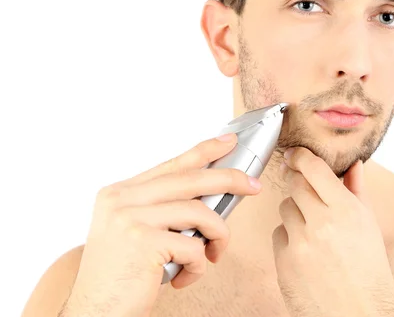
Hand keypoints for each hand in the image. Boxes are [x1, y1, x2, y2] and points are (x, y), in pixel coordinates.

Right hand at [63, 133, 262, 316]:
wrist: (93, 312)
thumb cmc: (119, 275)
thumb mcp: (135, 231)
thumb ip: (163, 209)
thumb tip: (212, 195)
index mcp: (121, 192)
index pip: (172, 164)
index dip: (204, 150)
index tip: (228, 141)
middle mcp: (122, 199)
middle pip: (191, 179)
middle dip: (229, 179)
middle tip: (253, 186)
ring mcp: (131, 218)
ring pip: (199, 212)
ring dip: (216, 236)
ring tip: (212, 254)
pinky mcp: (143, 242)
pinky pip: (194, 246)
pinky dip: (199, 265)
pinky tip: (184, 277)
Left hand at [273, 147, 393, 316]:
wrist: (357, 316)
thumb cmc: (369, 275)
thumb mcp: (370, 227)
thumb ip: (357, 191)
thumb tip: (353, 165)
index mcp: (347, 210)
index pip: (314, 168)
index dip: (300, 157)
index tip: (295, 155)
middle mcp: (322, 222)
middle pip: (295, 183)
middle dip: (297, 182)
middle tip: (303, 188)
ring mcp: (300, 242)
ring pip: (285, 207)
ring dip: (295, 211)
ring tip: (313, 230)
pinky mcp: (284, 260)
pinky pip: (278, 233)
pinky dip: (288, 237)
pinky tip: (305, 250)